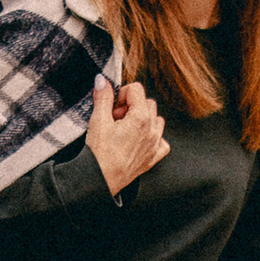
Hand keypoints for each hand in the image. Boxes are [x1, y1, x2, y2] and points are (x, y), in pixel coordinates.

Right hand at [86, 76, 168, 195]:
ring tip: (124, 129)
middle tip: (115, 118)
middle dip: (131, 106)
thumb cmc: (99, 153)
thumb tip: (103, 81)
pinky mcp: (153, 157)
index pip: (137, 89)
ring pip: (156, 120)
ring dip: (142, 120)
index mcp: (141, 118)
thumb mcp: (98, 120)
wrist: (100, 179)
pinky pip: (161, 141)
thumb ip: (103, 97)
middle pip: (147, 103)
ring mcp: (155, 144)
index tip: (112, 106)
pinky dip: (152, 137)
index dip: (122, 94)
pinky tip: (137, 140)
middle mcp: (152, 130)